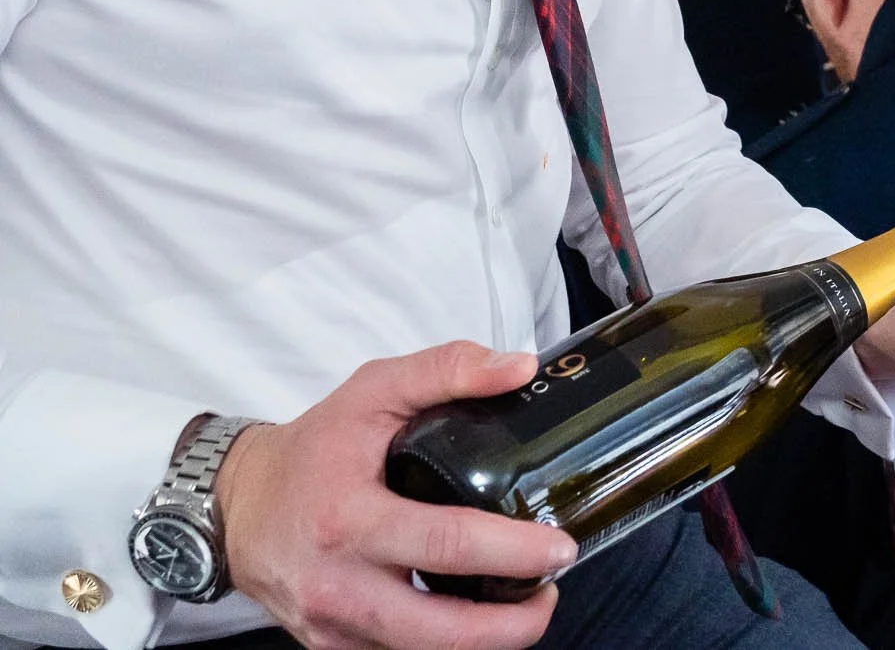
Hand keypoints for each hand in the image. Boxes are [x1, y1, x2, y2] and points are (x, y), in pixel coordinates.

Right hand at [216, 342, 573, 649]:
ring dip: (488, 641)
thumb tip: (519, 368)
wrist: (237, 505)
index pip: (446, 547)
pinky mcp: (332, 648)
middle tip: (553, 590)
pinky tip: (476, 614)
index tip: (560, 547)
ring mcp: (332, 627)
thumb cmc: (312, 448)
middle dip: (512, 625)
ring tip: (526, 603)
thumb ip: (447, 370)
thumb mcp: (373, 391)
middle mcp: (338, 585)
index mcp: (350, 519)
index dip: (513, 554)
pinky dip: (448, 644)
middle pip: (441, 631)